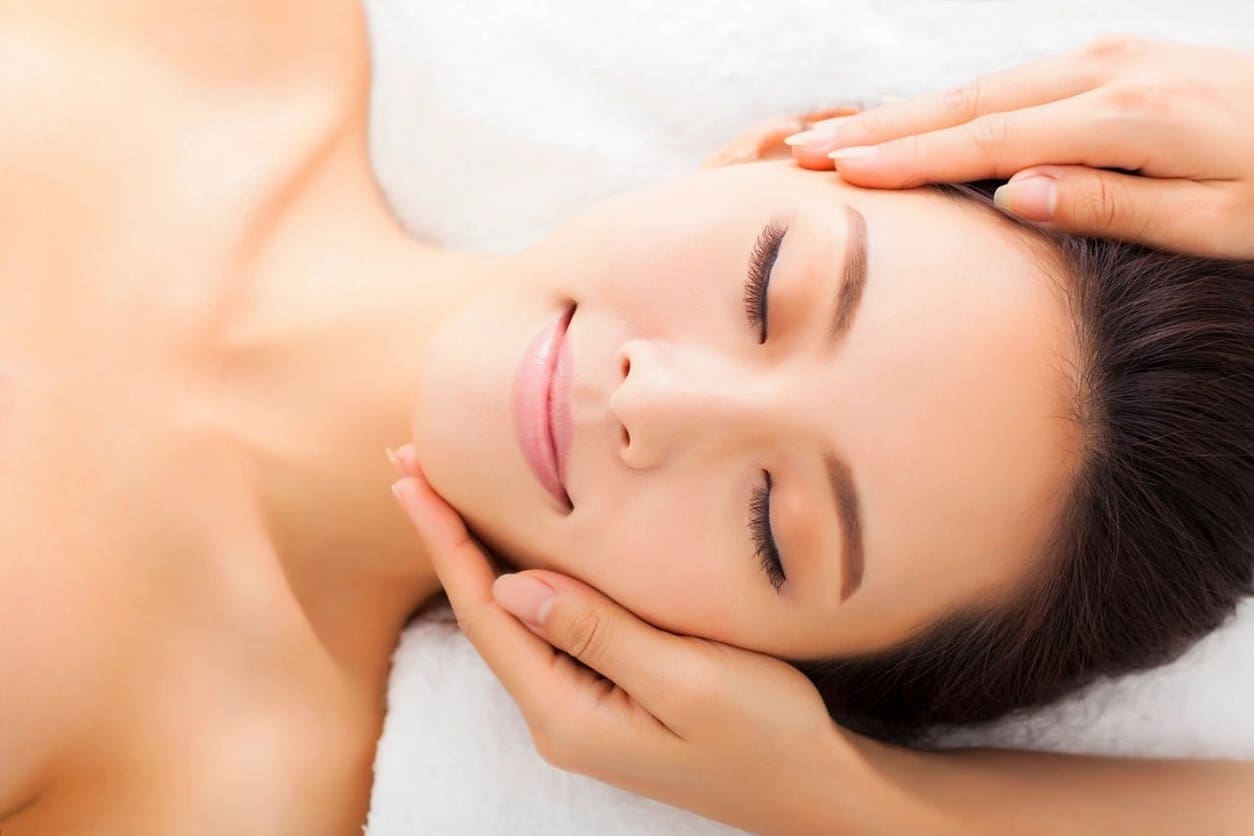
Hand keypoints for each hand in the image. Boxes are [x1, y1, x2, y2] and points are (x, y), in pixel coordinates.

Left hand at [387, 445, 863, 835]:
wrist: (810, 791)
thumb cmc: (764, 735)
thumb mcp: (687, 680)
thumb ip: (598, 633)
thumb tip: (513, 586)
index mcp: (566, 714)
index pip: (486, 613)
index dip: (445, 541)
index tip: (410, 478)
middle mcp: (557, 715)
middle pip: (484, 613)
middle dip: (444, 538)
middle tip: (406, 466)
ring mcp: (579, 708)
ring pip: (509, 618)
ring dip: (472, 553)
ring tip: (439, 495)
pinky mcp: (605, 695)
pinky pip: (544, 627)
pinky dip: (516, 576)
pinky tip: (510, 550)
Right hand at [786, 35, 1253, 258]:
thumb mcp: (1222, 224)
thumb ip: (1118, 206)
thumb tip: (1015, 193)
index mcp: (1129, 116)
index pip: (989, 140)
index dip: (907, 157)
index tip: (837, 170)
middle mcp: (1110, 71)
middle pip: (968, 102)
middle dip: (880, 127)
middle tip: (803, 148)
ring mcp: (1113, 57)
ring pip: (982, 86)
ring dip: (905, 113)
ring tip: (836, 135)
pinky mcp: (1118, 60)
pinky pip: (1012, 81)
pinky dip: (952, 105)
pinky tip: (917, 121)